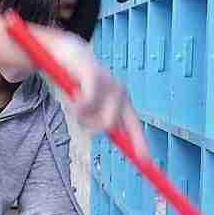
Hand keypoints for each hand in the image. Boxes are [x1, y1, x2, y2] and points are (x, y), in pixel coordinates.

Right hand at [47, 32, 148, 160]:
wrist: (68, 52)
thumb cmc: (81, 80)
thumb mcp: (94, 103)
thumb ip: (100, 118)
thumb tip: (107, 135)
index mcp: (123, 101)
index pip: (135, 127)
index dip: (140, 145)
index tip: (145, 162)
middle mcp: (120, 93)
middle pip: (110, 127)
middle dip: (91, 127)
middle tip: (80, 116)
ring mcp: (108, 84)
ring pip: (94, 118)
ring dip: (80, 116)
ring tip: (74, 101)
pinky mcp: (94, 76)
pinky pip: (86, 105)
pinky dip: (76, 106)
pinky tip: (73, 95)